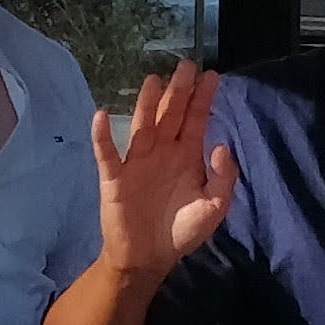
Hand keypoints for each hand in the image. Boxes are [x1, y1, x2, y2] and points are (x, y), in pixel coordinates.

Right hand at [88, 62, 236, 288]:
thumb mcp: (213, 208)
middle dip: (179, 91)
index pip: (196, 120)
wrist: (147, 259)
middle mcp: (162, 152)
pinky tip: (101, 116)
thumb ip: (223, 178)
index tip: (212, 75)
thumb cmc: (181, 231)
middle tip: (187, 65)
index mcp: (187, 157)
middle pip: (171, 114)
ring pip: (142, 125)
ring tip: (154, 80)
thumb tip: (222, 144)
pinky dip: (102, 136)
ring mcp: (137, 161)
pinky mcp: (115, 178)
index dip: (203, 98)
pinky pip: (107, 154)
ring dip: (146, 103)